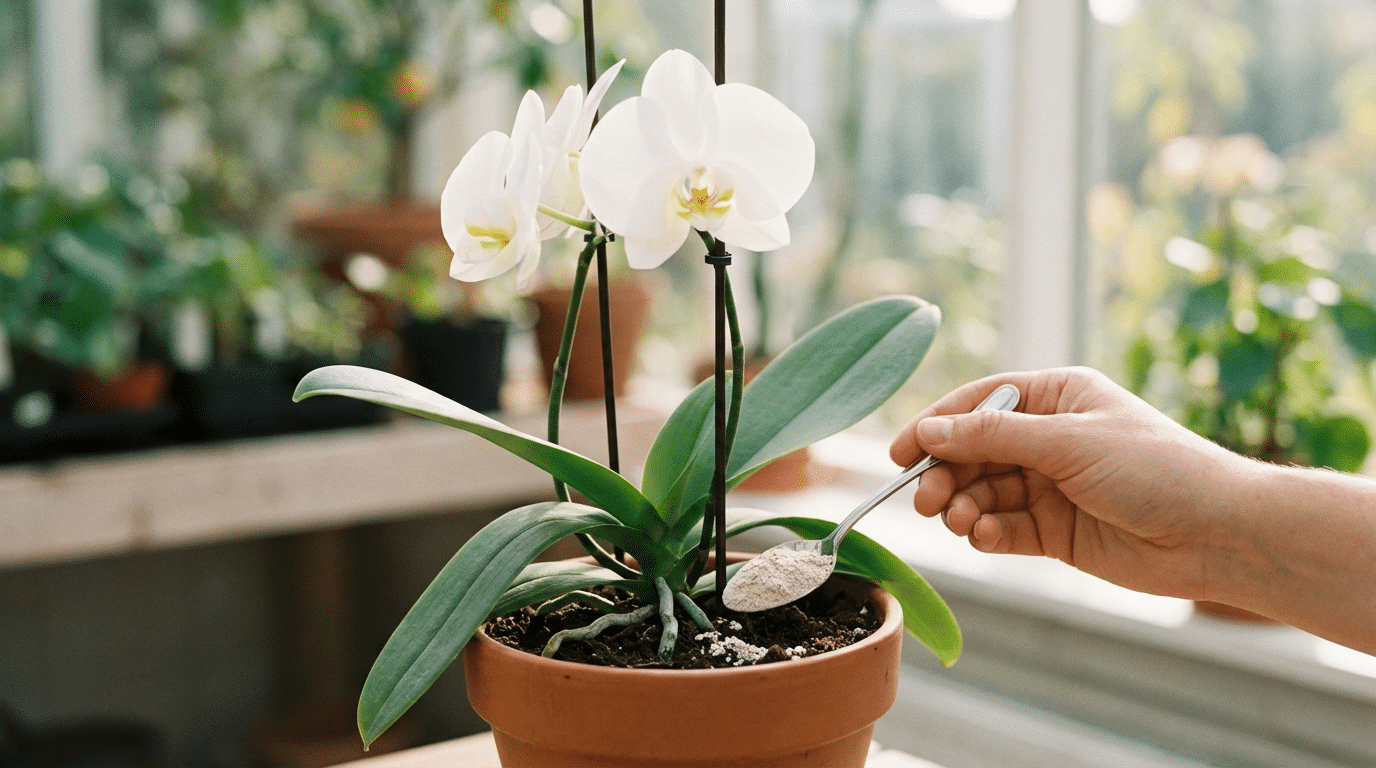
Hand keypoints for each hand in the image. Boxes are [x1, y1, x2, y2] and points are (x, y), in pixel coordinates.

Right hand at [889, 367, 1245, 600]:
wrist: (1216, 533)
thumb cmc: (1155, 468)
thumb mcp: (1067, 441)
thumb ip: (993, 437)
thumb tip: (929, 432)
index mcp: (1056, 397)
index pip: (979, 404)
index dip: (936, 427)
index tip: (901, 454)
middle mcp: (1049, 438)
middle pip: (973, 452)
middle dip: (946, 474)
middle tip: (924, 499)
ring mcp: (1051, 486)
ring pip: (983, 493)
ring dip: (963, 506)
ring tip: (959, 522)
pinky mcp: (1056, 531)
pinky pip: (1004, 528)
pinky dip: (987, 533)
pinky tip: (984, 537)